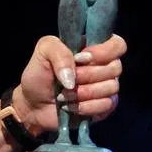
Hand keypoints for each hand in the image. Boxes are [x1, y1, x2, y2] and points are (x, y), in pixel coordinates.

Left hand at [10, 34, 126, 136]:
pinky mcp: (105, 107)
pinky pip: (107, 105)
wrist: (34, 105)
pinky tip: (71, 106)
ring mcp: (106, 87)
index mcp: (91, 48)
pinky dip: (86, 107)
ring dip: (83, 93)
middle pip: (115, 67)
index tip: (81, 58)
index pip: (117, 44)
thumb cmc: (39, 75)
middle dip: (87, 75)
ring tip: (64, 94)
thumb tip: (73, 77)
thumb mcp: (42, 53)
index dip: (104, 52)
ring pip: (111, 87)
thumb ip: (58, 51)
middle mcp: (103, 66)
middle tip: (66, 80)